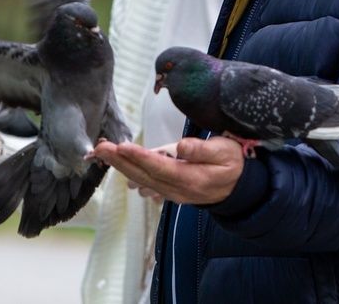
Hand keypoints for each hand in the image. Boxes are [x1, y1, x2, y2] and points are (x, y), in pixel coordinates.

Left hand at [92, 136, 243, 204]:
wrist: (239, 189)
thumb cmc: (232, 164)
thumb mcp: (225, 152)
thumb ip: (203, 150)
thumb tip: (182, 146)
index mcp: (191, 178)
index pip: (160, 167)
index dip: (140, 157)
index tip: (122, 146)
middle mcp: (178, 189)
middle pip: (144, 175)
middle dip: (120, 161)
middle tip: (100, 148)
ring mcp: (172, 192)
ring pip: (142, 180)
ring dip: (121, 166)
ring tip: (103, 153)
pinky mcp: (169, 190)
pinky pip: (146, 183)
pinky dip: (131, 173)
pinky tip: (118, 165)